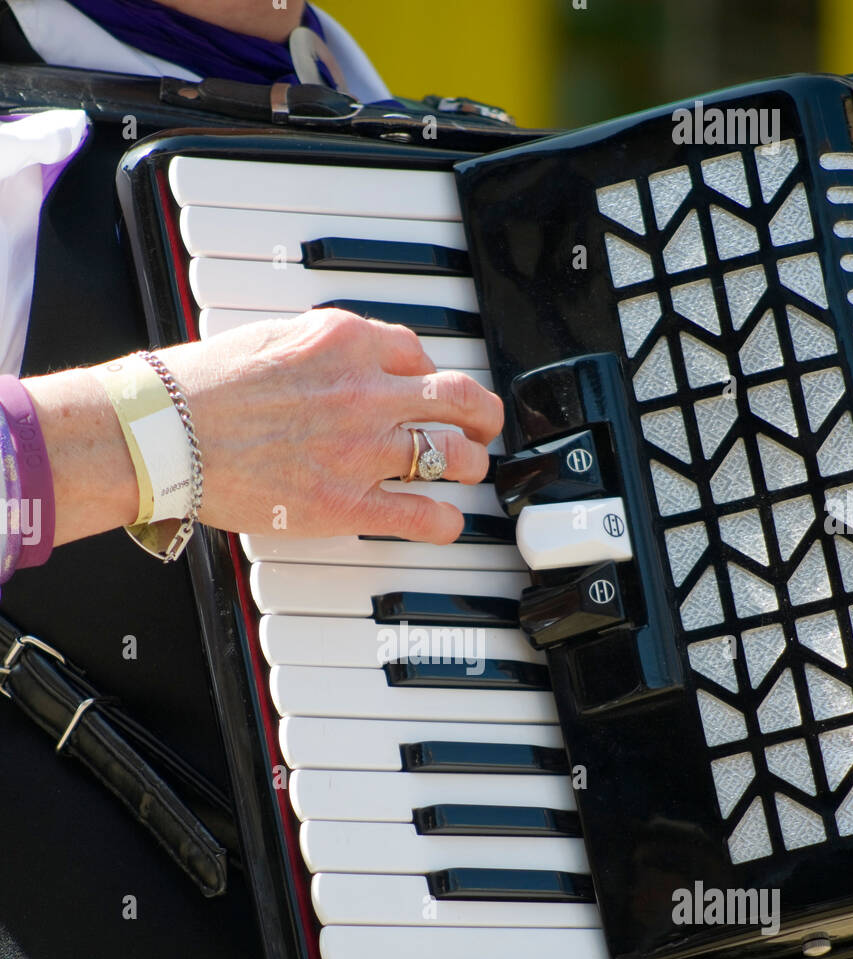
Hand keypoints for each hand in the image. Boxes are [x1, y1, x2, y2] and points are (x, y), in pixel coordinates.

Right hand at [159, 308, 501, 544]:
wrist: (167, 432)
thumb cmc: (203, 388)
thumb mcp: (271, 338)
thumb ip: (318, 346)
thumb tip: (345, 357)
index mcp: (345, 342)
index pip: (416, 353)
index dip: (428, 375)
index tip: (425, 389)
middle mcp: (364, 392)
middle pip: (457, 399)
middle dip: (480, 414)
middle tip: (482, 426)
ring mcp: (361, 450)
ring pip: (452, 455)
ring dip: (468, 465)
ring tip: (466, 472)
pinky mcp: (347, 504)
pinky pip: (422, 515)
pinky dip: (445, 523)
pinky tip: (445, 523)